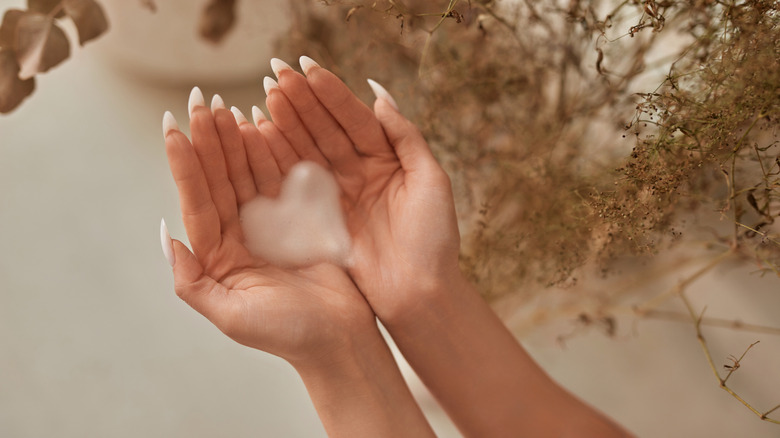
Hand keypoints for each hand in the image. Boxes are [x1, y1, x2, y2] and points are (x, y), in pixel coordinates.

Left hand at [162, 91, 374, 365]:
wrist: (340, 341)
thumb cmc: (288, 335)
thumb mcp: (231, 316)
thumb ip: (192, 281)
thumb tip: (165, 237)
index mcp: (220, 255)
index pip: (198, 200)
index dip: (185, 164)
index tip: (173, 127)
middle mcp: (242, 235)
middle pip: (220, 178)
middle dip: (209, 140)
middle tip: (201, 102)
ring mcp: (272, 224)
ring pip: (249, 172)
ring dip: (236, 139)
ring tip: (225, 105)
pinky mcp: (302, 218)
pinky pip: (283, 178)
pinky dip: (273, 151)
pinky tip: (261, 125)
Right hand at [266, 60, 461, 322]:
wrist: (421, 293)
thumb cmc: (435, 239)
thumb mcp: (432, 181)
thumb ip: (406, 137)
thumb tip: (380, 94)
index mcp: (387, 159)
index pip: (354, 118)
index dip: (331, 93)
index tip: (305, 67)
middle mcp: (359, 172)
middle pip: (326, 129)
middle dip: (301, 101)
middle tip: (274, 73)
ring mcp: (338, 195)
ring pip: (308, 151)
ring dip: (285, 124)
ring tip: (264, 96)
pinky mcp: (321, 220)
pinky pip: (296, 184)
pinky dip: (278, 160)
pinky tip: (260, 136)